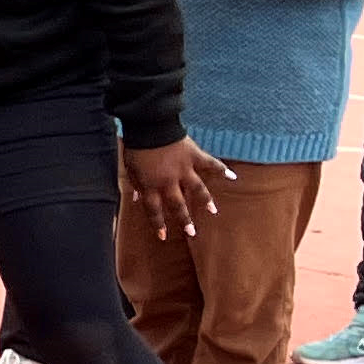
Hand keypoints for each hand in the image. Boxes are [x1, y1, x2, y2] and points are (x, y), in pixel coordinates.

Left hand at [122, 135, 237, 239]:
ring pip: (197, 189)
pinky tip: (233, 177)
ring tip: (213, 211)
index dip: (158, 224)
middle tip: (192, 233)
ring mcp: (183, 170)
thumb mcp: (130, 169)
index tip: (163, 236)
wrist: (148, 127)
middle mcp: (168, 181)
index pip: (154, 210)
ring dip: (205, 201)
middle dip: (184, 220)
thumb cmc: (136, 148)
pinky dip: (222, 169)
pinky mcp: (194, 156)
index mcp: (150, 186)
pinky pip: (210, 165)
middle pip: (177, 205)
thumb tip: (136, 199)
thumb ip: (136, 185)